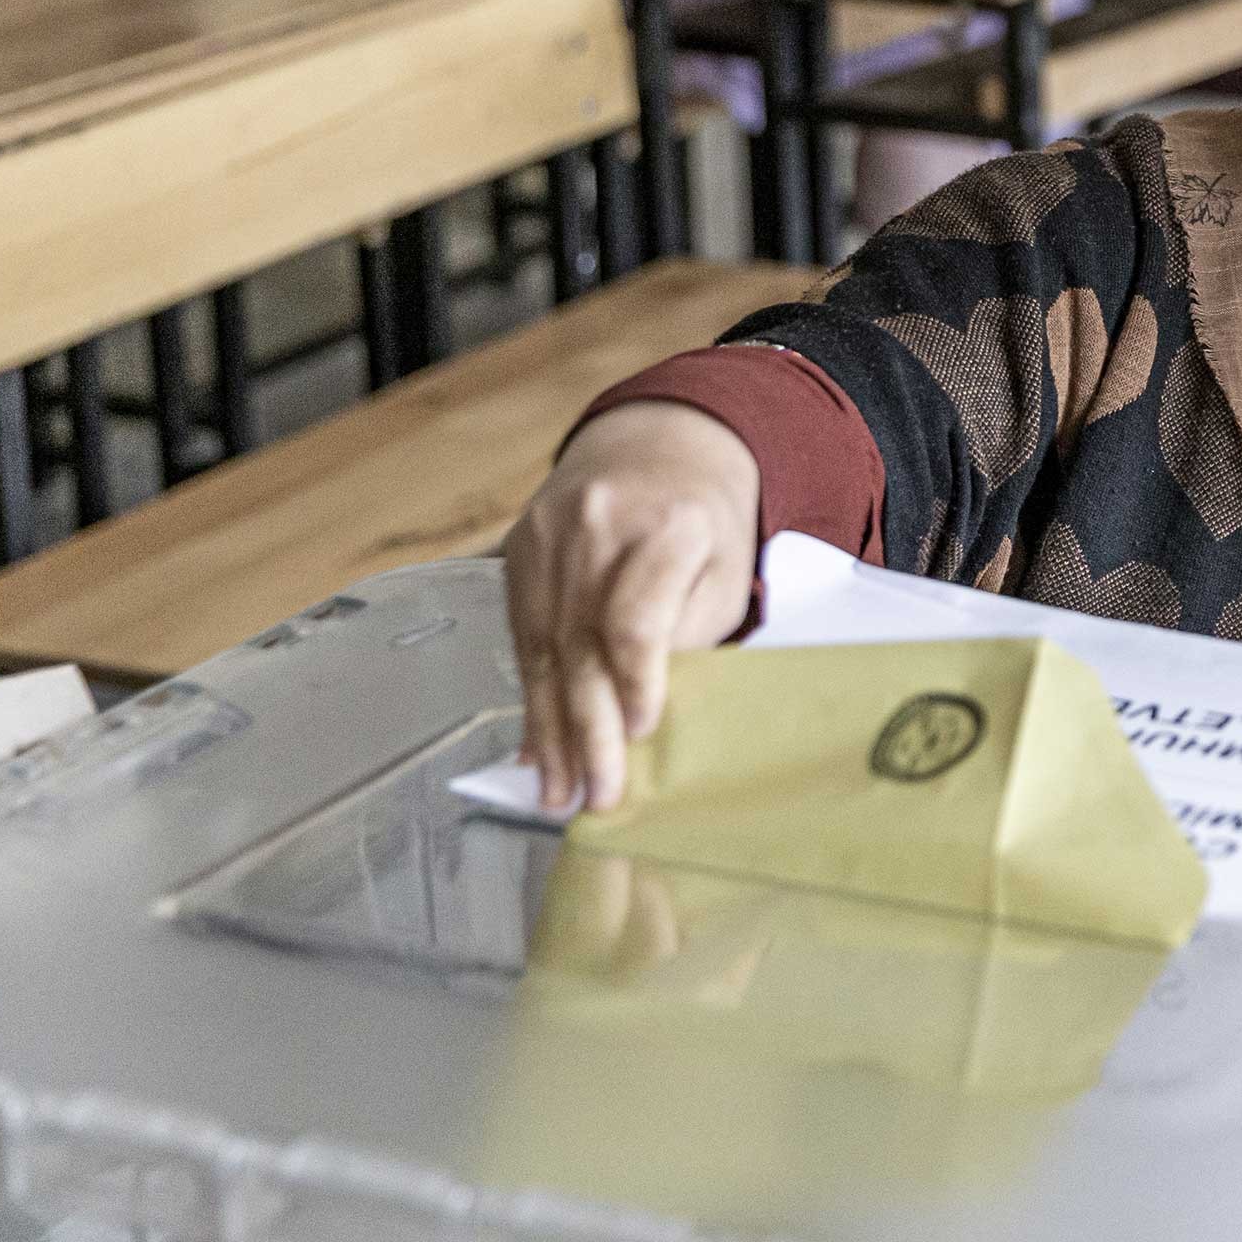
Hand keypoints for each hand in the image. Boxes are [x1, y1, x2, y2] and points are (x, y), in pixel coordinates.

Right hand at [504, 403, 759, 813]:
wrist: (660, 444)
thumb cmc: (705, 525)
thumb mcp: (725, 573)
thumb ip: (686, 635)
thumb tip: (639, 718)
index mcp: (670, 524)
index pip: (636, 617)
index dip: (635, 680)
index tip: (640, 732)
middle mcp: (599, 523)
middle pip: (583, 643)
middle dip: (586, 731)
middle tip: (593, 797)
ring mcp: (548, 532)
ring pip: (542, 648)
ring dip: (549, 729)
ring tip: (557, 793)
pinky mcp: (516, 547)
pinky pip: (520, 635)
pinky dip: (531, 695)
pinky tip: (536, 747)